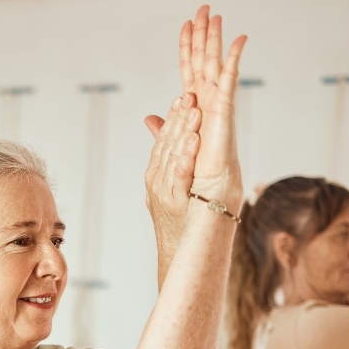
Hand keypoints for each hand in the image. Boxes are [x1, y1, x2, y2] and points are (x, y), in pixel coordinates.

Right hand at [144, 94, 201, 242]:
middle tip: (189, 97)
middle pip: (166, 144)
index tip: (182, 98)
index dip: (172, 119)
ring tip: (194, 112)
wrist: (174, 252)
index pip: (163, 141)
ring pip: (172, 157)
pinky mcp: (173, 203)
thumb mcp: (167, 188)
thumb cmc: (176, 221)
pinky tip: (194, 144)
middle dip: (178, 118)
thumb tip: (155, 125)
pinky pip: (180, 178)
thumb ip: (164, 159)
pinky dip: (185, 159)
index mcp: (154, 175)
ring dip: (184, 133)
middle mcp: (155, 181)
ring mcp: (163, 192)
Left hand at [179, 6, 245, 210]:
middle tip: (203, 9)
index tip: (186, 26)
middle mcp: (207, 104)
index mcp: (195, 109)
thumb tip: (150, 118)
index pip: (188, 71)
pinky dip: (234, 60)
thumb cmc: (192, 177)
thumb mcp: (170, 145)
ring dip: (215, 40)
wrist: (202, 198)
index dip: (187, 49)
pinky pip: (229, 81)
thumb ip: (164, 128)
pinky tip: (239, 40)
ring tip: (215, 15)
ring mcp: (217, 106)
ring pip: (215, 65)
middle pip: (203, 62)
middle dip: (203, 35)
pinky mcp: (224, 113)